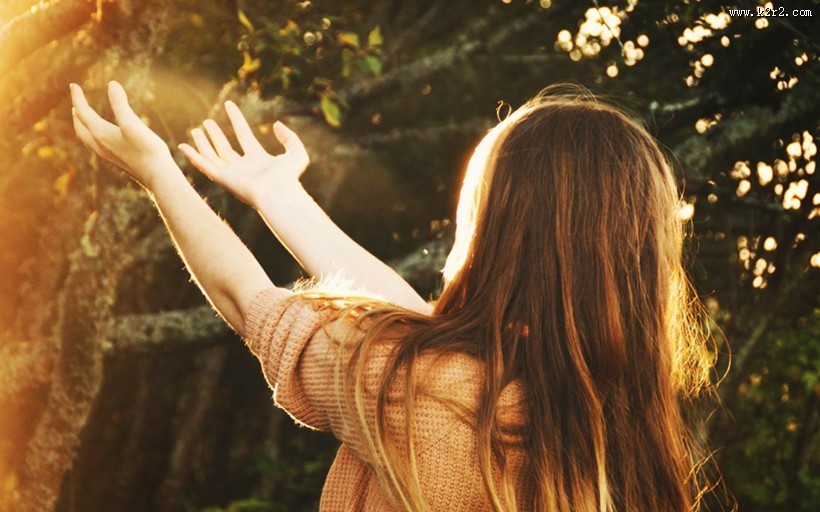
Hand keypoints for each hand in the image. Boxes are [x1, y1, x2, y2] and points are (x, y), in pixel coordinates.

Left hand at [71, 81, 175, 188]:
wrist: (158, 176)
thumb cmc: (147, 149)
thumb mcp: (133, 123)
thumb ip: (120, 104)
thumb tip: (112, 84)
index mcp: (100, 134)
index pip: (83, 112)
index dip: (77, 97)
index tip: (73, 85)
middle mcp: (100, 145)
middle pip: (81, 127)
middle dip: (77, 113)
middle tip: (76, 103)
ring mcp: (108, 155)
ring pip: (87, 138)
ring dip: (83, 126)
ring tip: (83, 119)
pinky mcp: (117, 161)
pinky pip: (97, 146)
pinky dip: (93, 136)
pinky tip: (103, 137)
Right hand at [178, 101, 309, 204]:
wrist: (279, 194)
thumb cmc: (289, 177)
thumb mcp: (296, 152)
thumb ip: (289, 137)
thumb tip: (276, 124)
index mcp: (259, 159)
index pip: (244, 135)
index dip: (237, 119)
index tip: (229, 104)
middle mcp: (243, 167)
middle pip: (225, 148)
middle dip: (216, 135)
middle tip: (207, 122)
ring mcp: (232, 174)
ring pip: (213, 156)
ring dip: (204, 143)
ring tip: (196, 129)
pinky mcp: (223, 179)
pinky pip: (205, 166)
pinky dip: (194, 157)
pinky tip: (184, 146)